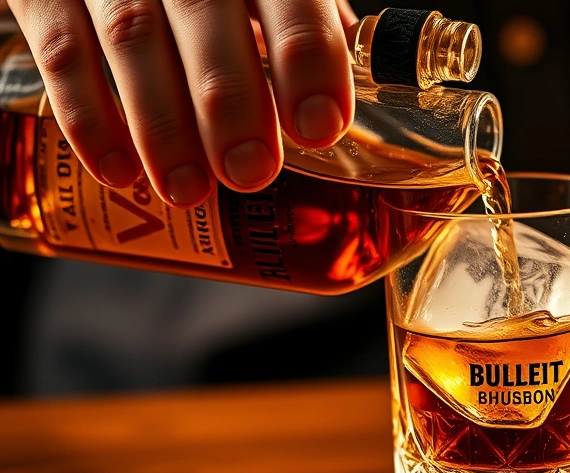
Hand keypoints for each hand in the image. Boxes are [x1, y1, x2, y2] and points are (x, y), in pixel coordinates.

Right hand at [6, 0, 357, 206]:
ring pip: (132, 37)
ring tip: (187, 189)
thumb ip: (298, 24)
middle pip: (206, 17)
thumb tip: (341, 98)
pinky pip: (60, 49)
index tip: (320, 126)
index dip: (308, 59)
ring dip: (162, 123)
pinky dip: (87, 116)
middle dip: (231, 101)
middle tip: (250, 172)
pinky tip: (117, 170)